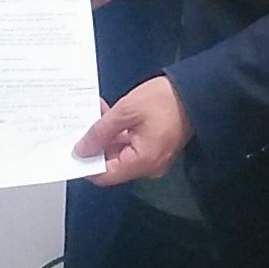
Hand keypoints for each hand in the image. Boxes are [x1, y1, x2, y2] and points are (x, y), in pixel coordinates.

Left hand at [73, 76, 190, 186]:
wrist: (196, 91)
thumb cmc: (163, 100)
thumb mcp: (126, 111)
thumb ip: (100, 132)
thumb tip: (81, 150)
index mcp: (142, 162)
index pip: (105, 176)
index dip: (86, 164)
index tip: (72, 147)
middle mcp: (148, 167)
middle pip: (113, 164)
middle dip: (96, 143)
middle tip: (84, 121)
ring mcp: (154, 159)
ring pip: (121, 153)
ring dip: (107, 134)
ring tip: (98, 110)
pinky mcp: (157, 148)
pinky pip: (132, 146)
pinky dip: (120, 133)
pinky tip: (111, 113)